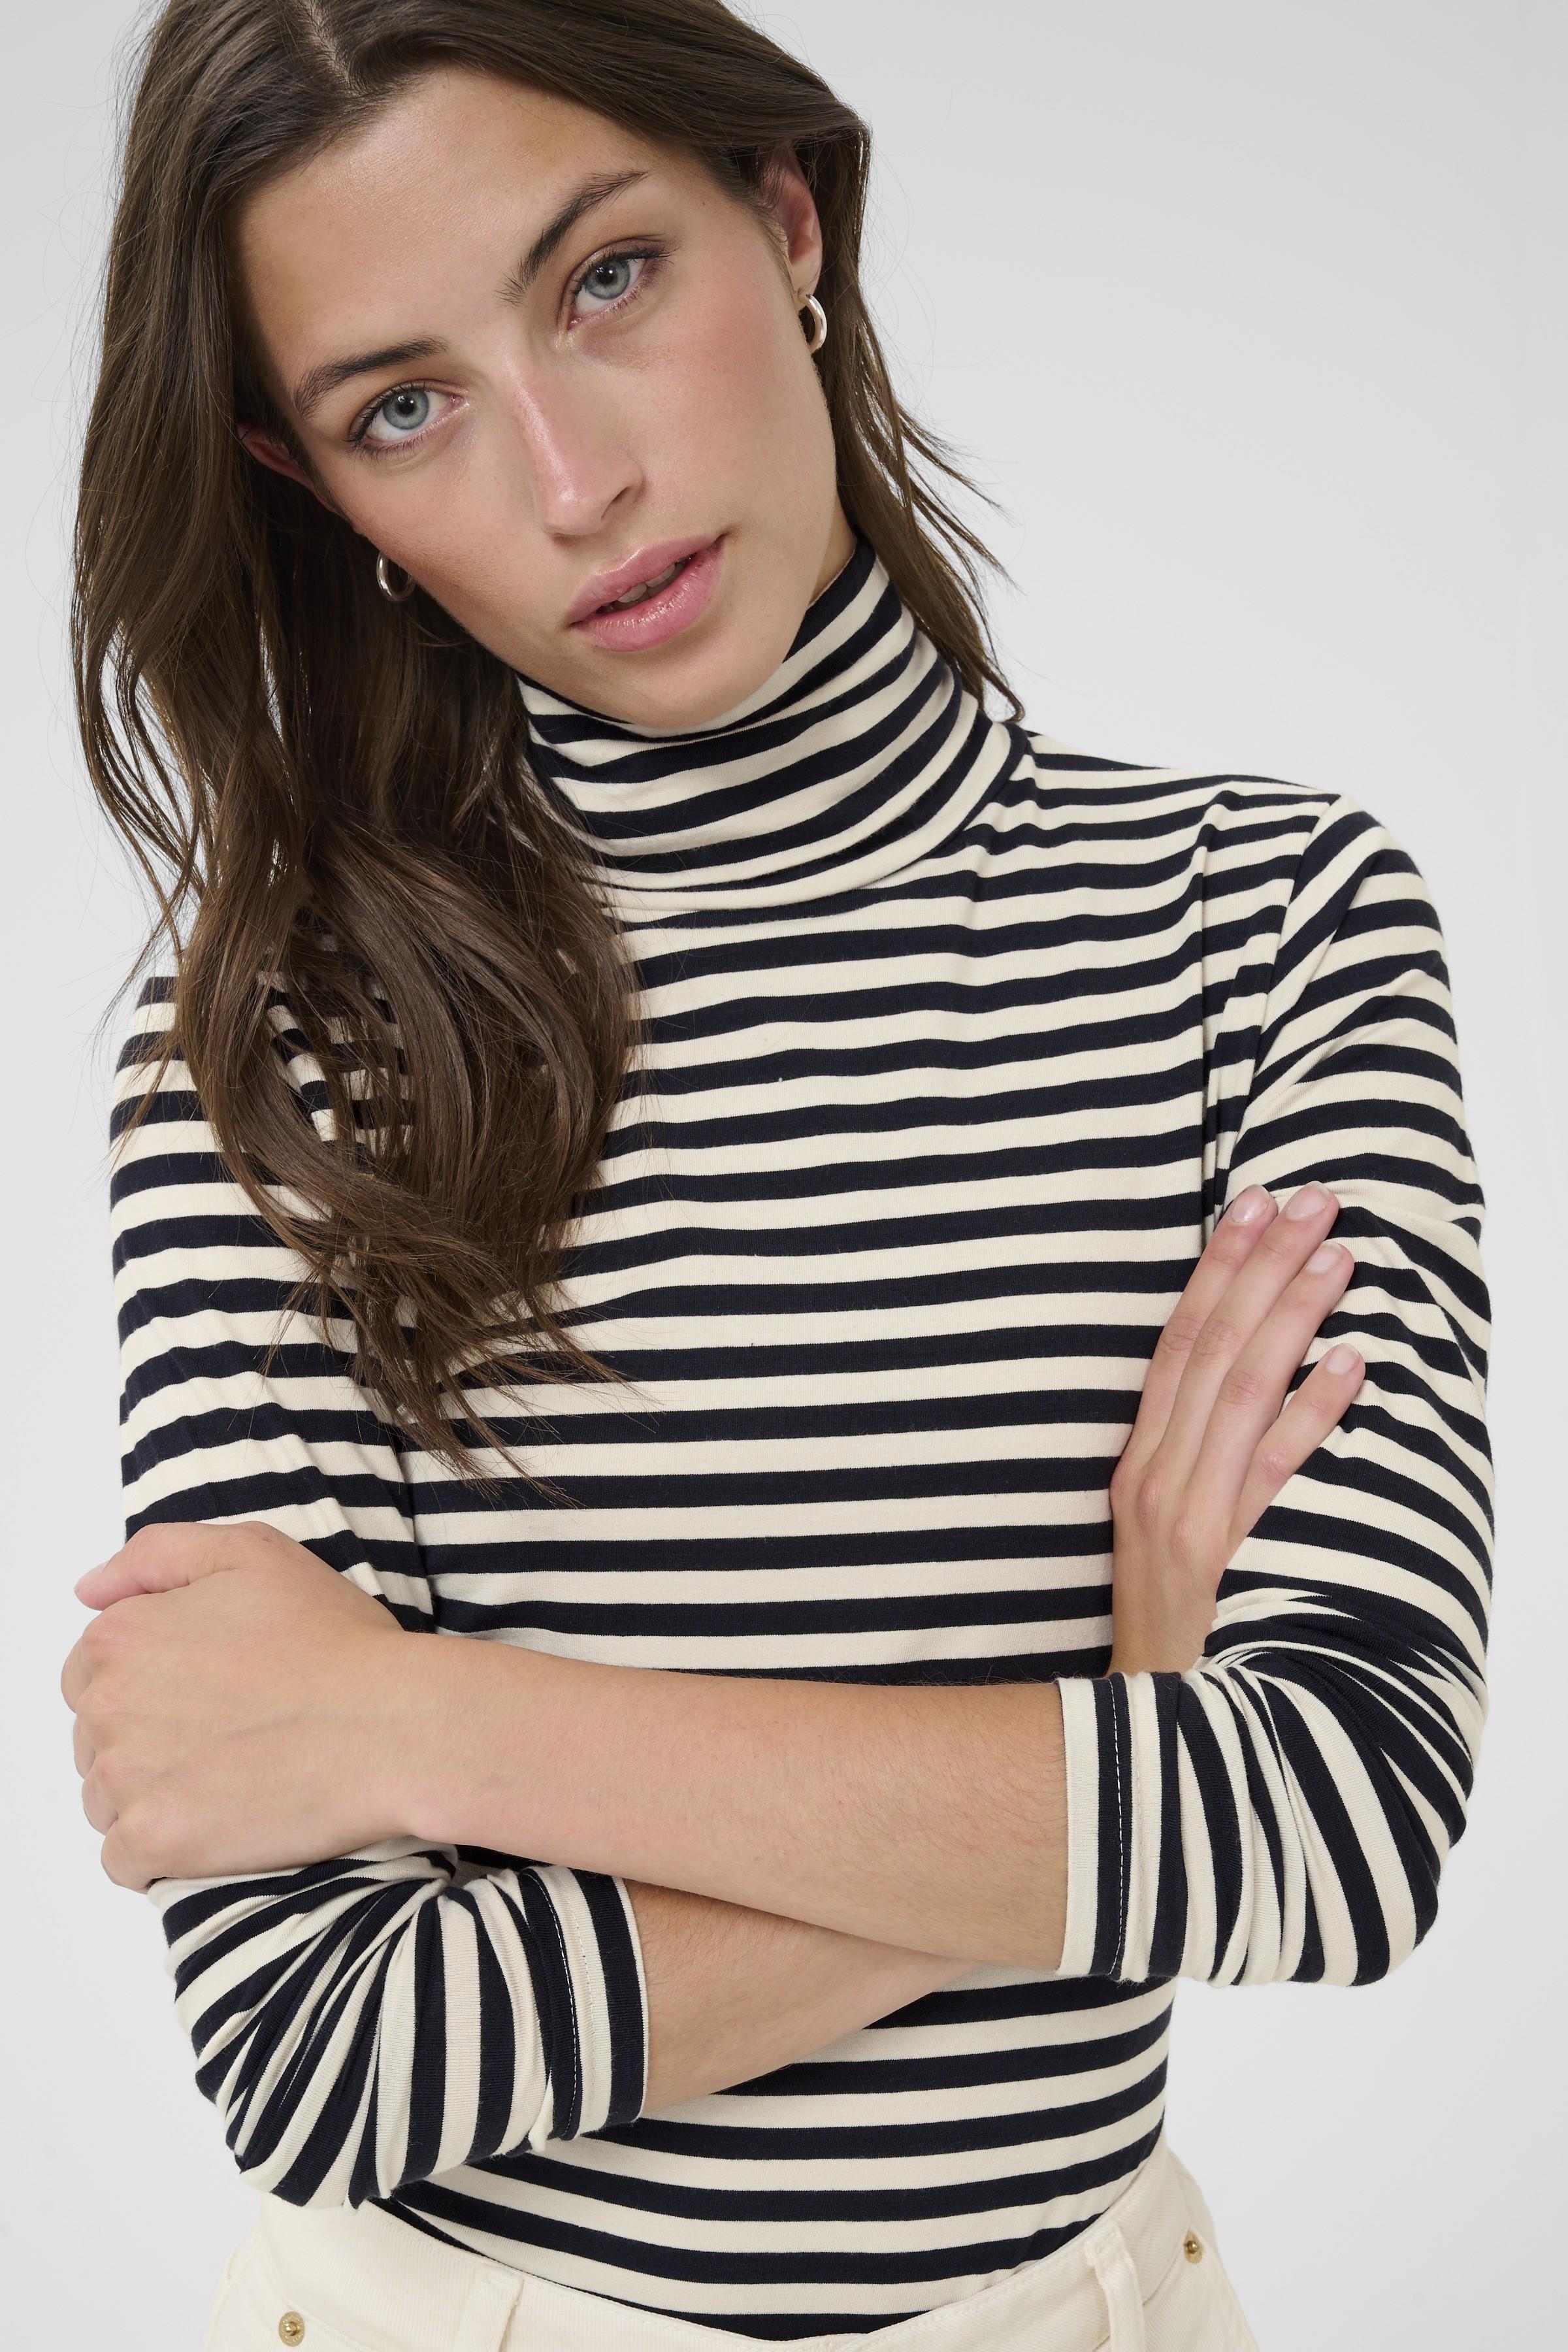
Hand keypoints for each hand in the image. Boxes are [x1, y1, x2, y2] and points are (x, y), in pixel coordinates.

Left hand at [61, 1521, 425, 1889]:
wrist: (390, 1726)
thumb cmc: (332, 1640)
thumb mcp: (252, 1553)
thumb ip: (157, 1555)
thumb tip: (88, 1591)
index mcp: (119, 1636)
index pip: (90, 1669)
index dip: (148, 1679)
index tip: (206, 1689)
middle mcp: (105, 1706)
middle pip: (95, 1736)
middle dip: (146, 1738)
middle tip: (227, 1732)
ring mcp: (124, 1780)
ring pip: (105, 1799)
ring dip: (151, 1796)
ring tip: (227, 1780)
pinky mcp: (152, 1841)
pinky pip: (125, 1860)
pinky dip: (162, 1852)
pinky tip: (216, 1825)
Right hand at [1106, 1182, 1365, 1675]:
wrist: (1140, 1723)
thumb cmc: (1162, 1625)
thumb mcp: (1154, 1532)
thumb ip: (1186, 1463)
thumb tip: (1243, 1391)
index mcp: (1136, 1460)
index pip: (1177, 1340)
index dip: (1215, 1267)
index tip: (1252, 1203)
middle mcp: (1154, 1472)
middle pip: (1212, 1346)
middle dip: (1263, 1265)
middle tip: (1313, 1199)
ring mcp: (1184, 1509)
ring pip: (1241, 1388)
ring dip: (1291, 1315)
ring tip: (1339, 1255)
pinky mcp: (1218, 1550)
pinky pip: (1271, 1468)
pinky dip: (1311, 1412)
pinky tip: (1350, 1364)